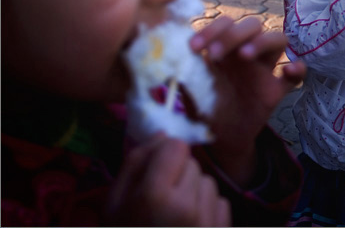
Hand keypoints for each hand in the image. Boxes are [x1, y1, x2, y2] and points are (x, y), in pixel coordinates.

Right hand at [106, 133, 230, 226]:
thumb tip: (162, 134)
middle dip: (179, 176)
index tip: (155, 173)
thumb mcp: (113, 203)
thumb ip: (135, 163)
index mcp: (155, 196)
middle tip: (161, 203)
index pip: (177, 146)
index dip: (165, 156)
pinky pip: (221, 203)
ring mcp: (208, 223)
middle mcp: (187, 206)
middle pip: (193, 164)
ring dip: (195, 193)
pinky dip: (208, 211)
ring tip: (175, 218)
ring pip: (208, 183)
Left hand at [189, 16, 305, 185]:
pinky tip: (288, 70)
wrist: (221, 139)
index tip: (194, 47)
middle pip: (252, 25)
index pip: (225, 24)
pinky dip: (298, 68)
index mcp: (225, 47)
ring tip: (245, 55)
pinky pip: (297, 74)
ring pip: (277, 39)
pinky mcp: (277, 89)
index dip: (211, 30)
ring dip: (262, 41)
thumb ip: (184, 73)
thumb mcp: (189, 90)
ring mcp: (264, 69)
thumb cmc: (205, 108)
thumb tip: (173, 56)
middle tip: (215, 54)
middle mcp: (246, 52)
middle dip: (234, 34)